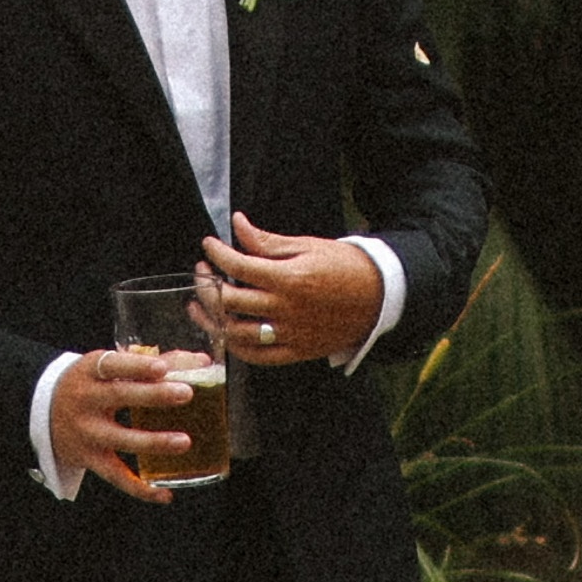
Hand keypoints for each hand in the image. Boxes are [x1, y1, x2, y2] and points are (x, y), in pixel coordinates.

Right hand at [46, 344, 205, 501]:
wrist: (43, 411)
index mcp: (90, 371)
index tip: (161, 367)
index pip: (112, 365)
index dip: (136, 366)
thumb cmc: (90, 383)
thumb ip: (150, 363)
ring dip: (153, 442)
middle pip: (119, 397)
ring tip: (184, 442)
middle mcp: (85, 401)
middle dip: (154, 396)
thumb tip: (199, 361)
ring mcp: (87, 433)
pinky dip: (141, 488)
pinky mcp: (89, 459)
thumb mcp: (108, 367)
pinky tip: (165, 493)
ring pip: (120, 439)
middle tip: (185, 394)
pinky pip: (116, 476)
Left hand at [194, 212, 385, 369]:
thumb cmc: (344, 266)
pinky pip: (257, 356)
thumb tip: (237, 224)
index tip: (209, 245)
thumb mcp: (307, 246)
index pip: (238, 266)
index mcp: (289, 278)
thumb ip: (267, 241)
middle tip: (204, 273)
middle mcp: (286, 309)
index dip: (217, 254)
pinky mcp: (297, 351)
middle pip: (230, 301)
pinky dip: (236, 346)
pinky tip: (225, 331)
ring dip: (213, 318)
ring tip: (201, 305)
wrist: (380, 296)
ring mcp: (290, 334)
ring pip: (237, 333)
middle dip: (208, 285)